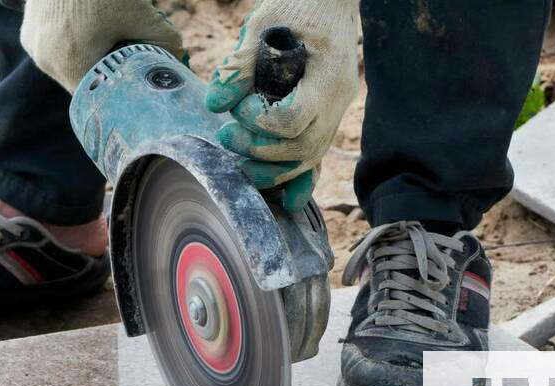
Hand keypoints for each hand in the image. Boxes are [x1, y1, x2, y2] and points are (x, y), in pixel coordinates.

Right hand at [21, 0, 183, 91]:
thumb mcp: (142, 14)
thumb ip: (165, 42)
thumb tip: (178, 61)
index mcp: (71, 65)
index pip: (101, 101)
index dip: (121, 96)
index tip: (136, 88)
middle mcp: (47, 62)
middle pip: (85, 86)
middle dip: (108, 78)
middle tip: (128, 65)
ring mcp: (34, 47)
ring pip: (70, 69)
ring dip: (90, 63)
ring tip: (109, 46)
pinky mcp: (29, 33)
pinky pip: (56, 53)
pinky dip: (74, 48)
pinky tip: (90, 34)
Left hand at [206, 0, 358, 212]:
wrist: (330, 3)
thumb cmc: (297, 6)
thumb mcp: (264, 26)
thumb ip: (240, 66)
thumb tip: (215, 105)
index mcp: (328, 74)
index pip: (296, 119)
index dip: (262, 124)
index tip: (240, 110)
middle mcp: (339, 99)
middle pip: (305, 148)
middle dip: (262, 152)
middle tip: (227, 137)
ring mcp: (337, 112)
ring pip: (311, 158)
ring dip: (274, 170)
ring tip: (240, 164)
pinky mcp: (328, 118)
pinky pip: (316, 155)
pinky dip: (298, 177)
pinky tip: (284, 198)